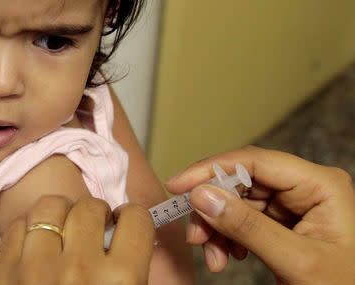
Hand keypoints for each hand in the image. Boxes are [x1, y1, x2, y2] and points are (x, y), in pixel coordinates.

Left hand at [0, 196, 154, 284]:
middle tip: (91, 230)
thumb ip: (132, 264)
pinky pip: (18, 226)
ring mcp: (36, 270)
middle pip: (90, 207)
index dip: (131, 218)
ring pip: (50, 207)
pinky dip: (28, 231)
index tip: (124, 222)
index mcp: (122, 280)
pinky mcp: (2, 273)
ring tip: (61, 231)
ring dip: (59, 215)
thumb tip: (129, 232)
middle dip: (94, 215)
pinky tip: (34, 247)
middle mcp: (80, 270)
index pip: (136, 218)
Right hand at [166, 146, 354, 284]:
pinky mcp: (280, 221)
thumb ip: (247, 227)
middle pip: (241, 182)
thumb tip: (202, 196)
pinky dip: (226, 237)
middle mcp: (304, 187)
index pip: (255, 162)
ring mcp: (291, 204)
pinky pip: (241, 219)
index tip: (179, 185)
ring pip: (236, 202)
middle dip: (213, 208)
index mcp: (320, 184)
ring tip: (213, 256)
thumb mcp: (295, 260)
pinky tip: (226, 256)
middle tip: (195, 233)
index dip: (211, 169)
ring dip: (217, 228)